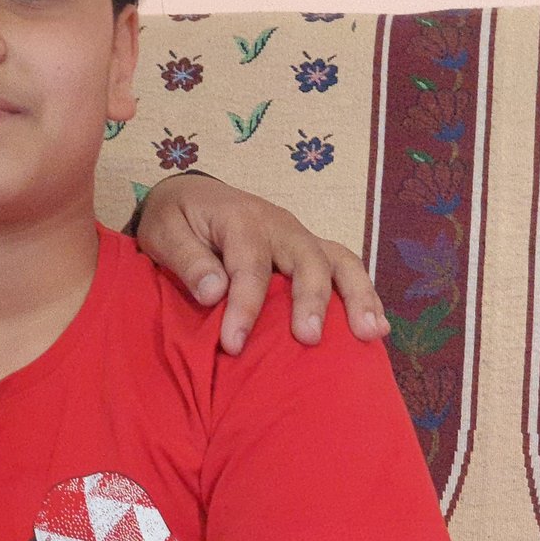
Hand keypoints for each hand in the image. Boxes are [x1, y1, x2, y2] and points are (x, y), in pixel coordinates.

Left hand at [135, 172, 387, 354]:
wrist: (189, 196)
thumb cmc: (175, 220)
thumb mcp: (164, 233)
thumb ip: (188, 261)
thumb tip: (214, 293)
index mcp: (242, 221)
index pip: (249, 267)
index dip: (244, 308)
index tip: (234, 344)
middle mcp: (280, 226)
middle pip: (307, 260)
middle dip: (310, 300)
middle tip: (307, 339)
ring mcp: (300, 236)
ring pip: (340, 261)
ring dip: (358, 296)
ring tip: (370, 333)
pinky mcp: (309, 249)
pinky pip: (344, 267)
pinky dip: (363, 294)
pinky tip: (375, 326)